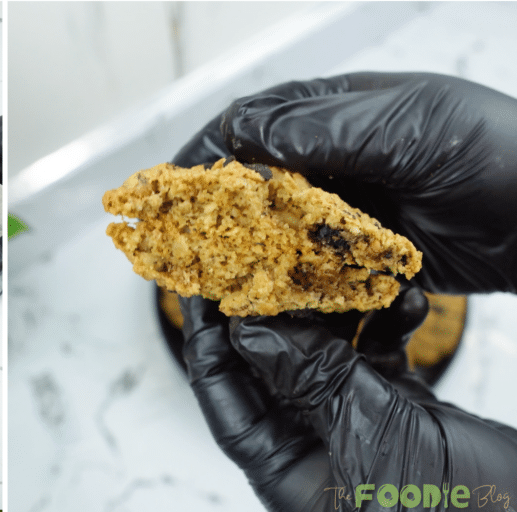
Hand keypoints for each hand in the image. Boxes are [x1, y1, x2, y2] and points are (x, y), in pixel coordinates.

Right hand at [173, 72, 516, 294]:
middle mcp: (339, 157)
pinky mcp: (372, 255)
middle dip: (217, 217)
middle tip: (186, 250)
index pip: (250, 124)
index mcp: (340, 111)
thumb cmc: (502, 153)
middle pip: (254, 184)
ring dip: (254, 260)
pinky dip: (299, 290)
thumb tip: (244, 133)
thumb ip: (325, 129)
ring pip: (279, 234)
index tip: (174, 191)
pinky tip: (287, 308)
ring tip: (228, 289)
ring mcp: (354, 208)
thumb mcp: (412, 126)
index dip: (206, 157)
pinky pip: (317, 272)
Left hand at [182, 286, 516, 510]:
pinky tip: (407, 298)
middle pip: (271, 371)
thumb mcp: (374, 435)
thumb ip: (312, 379)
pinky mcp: (402, 415)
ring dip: (337, 312)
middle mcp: (315, 451)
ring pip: (326, 357)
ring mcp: (358, 430)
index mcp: (290, 474)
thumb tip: (249, 328)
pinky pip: (378, 360)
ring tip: (341, 266)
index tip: (200, 290)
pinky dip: (388, 328)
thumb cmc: (461, 511)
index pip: (227, 401)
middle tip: (264, 256)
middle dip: (272, 313)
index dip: (209, 344)